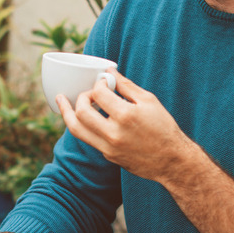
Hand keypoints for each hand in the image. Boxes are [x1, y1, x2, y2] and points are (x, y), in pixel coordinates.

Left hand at [58, 70, 193, 181]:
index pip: (99, 94)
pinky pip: (87, 138)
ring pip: (76, 129)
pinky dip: (82, 125)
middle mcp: (113, 133)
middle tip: (89, 93)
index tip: (103, 82)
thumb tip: (109, 71)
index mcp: (126, 116)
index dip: (98, 83)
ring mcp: (108, 147)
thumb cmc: (164, 128)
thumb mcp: (149, 101)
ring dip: (67, 113)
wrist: (172, 161)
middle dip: (81, 97)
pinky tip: (82, 116)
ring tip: (61, 101)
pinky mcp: (107, 155)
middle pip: (81, 112)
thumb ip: (126, 85)